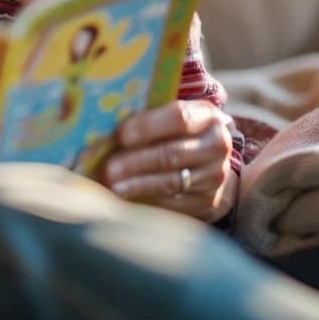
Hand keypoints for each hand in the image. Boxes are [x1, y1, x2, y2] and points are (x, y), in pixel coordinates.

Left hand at [101, 100, 236, 223]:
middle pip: (172, 153)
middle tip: (107, 168)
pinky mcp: (207, 202)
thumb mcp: (169, 119)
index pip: (179, 117)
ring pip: (171, 182)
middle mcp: (216, 145)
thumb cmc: (176, 135)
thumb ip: (145, 118)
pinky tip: (126, 199)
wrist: (209, 165)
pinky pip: (173, 204)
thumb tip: (101, 125)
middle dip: (135, 161)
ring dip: (137, 184)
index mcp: (206, 115)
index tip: (119, 135)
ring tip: (111, 186)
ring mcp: (215, 176)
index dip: (146, 126)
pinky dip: (147, 202)